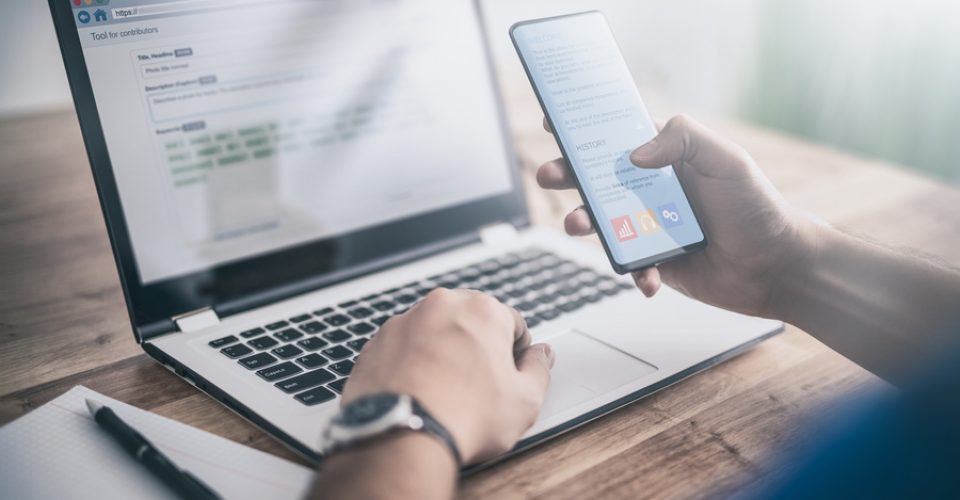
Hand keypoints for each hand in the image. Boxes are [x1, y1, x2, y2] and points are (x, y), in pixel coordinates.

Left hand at [341, 289, 554, 463]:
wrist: (400, 435)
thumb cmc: (465, 416)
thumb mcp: (524, 400)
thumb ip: (539, 369)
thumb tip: (542, 355)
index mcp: (483, 310)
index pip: (512, 323)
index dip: (516, 353)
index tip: (509, 374)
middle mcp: (441, 305)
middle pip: (470, 322)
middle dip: (477, 347)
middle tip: (479, 386)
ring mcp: (404, 321)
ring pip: (434, 332)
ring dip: (443, 353)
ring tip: (446, 392)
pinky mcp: (375, 342)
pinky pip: (403, 348)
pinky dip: (412, 363)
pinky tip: (419, 392)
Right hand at [537, 114, 816, 316]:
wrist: (777, 268)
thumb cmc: (758, 208)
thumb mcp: (727, 161)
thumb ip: (684, 140)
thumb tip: (635, 154)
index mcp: (668, 158)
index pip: (619, 136)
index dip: (587, 128)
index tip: (556, 123)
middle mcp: (653, 190)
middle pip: (598, 178)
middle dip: (568, 174)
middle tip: (550, 174)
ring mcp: (650, 226)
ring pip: (603, 222)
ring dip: (584, 221)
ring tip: (577, 224)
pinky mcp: (655, 261)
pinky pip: (629, 265)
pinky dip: (633, 272)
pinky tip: (648, 276)